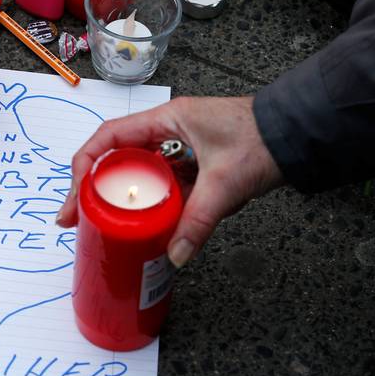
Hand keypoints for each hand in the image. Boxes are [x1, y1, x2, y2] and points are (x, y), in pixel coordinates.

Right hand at [55, 96, 283, 267]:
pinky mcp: (195, 163)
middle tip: (78, 218)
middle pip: (118, 157)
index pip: (110, 138)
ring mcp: (182, 147)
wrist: (300, 133)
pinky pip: (164, 182)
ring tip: (105, 224)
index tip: (75, 195)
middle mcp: (168, 130)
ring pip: (141, 172)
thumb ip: (198, 220)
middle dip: (96, 187)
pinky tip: (148, 224)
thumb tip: (173, 256)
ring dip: (124, 196)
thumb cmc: (264, 140)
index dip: (85, 165)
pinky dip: (153, 202)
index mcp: (167, 120)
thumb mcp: (226, 183)